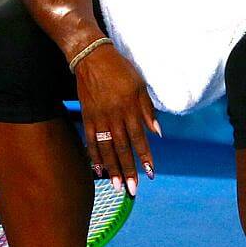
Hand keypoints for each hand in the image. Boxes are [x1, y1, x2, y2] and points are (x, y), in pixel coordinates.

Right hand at [73, 43, 159, 195]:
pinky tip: (97, 170)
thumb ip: (148, 110)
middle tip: (132, 189)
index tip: (150, 173)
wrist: (92, 57)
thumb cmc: (120, 70)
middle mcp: (115, 116)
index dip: (144, 157)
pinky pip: (90, 140)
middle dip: (128, 170)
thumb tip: (158, 133)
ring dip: (112, 168)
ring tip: (116, 186)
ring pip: (106, 148)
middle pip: (122, 148)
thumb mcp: (140, 86)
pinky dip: (94, 155)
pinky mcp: (87, 116)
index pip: (139, 139)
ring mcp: (99, 118)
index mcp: (130, 108)